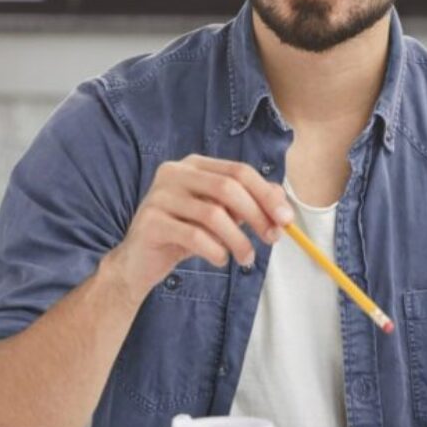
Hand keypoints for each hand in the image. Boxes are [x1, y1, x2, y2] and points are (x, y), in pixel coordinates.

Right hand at [110, 155, 292, 293]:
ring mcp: (159, 195)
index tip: (287, 219)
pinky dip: (215, 251)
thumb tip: (281, 202)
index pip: (239, 171)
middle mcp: (174, 172)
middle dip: (257, 215)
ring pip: (213, 214)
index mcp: (194, 165)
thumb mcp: (220, 217)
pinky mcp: (150, 222)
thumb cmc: (184, 236)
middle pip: (227, 188)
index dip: (266, 194)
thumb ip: (248, 205)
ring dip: (238, 240)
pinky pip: (193, 236)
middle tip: (272, 239)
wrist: (139, 262)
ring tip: (246, 257)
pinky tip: (220, 260)